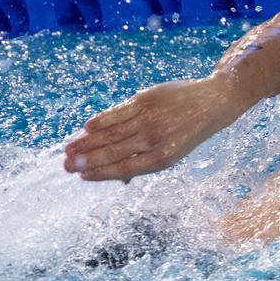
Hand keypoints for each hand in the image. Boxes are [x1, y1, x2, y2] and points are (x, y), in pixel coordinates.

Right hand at [64, 74, 252, 181]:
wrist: (213, 102)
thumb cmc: (189, 131)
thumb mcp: (174, 153)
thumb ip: (146, 162)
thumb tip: (119, 180)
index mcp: (164, 157)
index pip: (125, 168)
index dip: (101, 173)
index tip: (81, 176)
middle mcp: (156, 139)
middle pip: (114, 151)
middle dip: (87, 160)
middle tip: (65, 166)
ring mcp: (150, 118)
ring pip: (111, 132)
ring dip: (87, 142)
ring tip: (68, 149)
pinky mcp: (147, 99)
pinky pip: (118, 112)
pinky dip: (101, 120)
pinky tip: (87, 127)